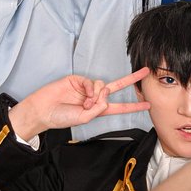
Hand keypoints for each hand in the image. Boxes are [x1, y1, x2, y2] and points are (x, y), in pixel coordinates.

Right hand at [8, 69, 151, 139]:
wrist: (43, 109)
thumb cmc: (60, 117)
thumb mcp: (83, 118)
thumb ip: (97, 109)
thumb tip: (106, 96)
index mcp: (97, 109)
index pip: (119, 107)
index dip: (134, 106)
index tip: (148, 104)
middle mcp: (94, 97)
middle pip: (117, 87)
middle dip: (132, 79)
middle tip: (146, 72)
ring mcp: (87, 88)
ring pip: (104, 85)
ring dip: (97, 95)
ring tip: (85, 103)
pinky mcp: (78, 80)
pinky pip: (92, 82)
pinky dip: (91, 88)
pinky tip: (84, 95)